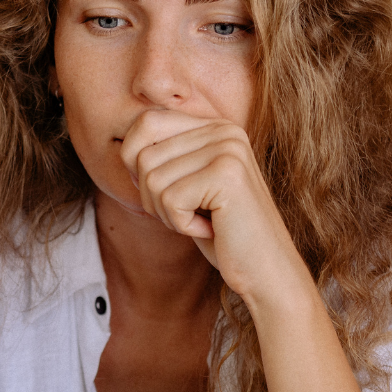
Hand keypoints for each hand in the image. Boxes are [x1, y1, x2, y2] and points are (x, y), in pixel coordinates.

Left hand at [119, 109, 312, 308]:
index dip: (135, 162)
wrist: (266, 270)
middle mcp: (224, 129)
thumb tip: (124, 149)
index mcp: (215, 126)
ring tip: (201, 221)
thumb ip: (165, 160)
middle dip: (152, 196)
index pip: (146, 121)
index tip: (164, 192)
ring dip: (167, 213)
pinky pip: (169, 199)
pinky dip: (181, 225)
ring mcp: (227, 150)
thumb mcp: (190, 187)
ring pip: (152, 179)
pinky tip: (211, 230)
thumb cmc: (225, 233)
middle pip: (143, 154)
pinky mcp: (226, 175)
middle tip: (187, 214)